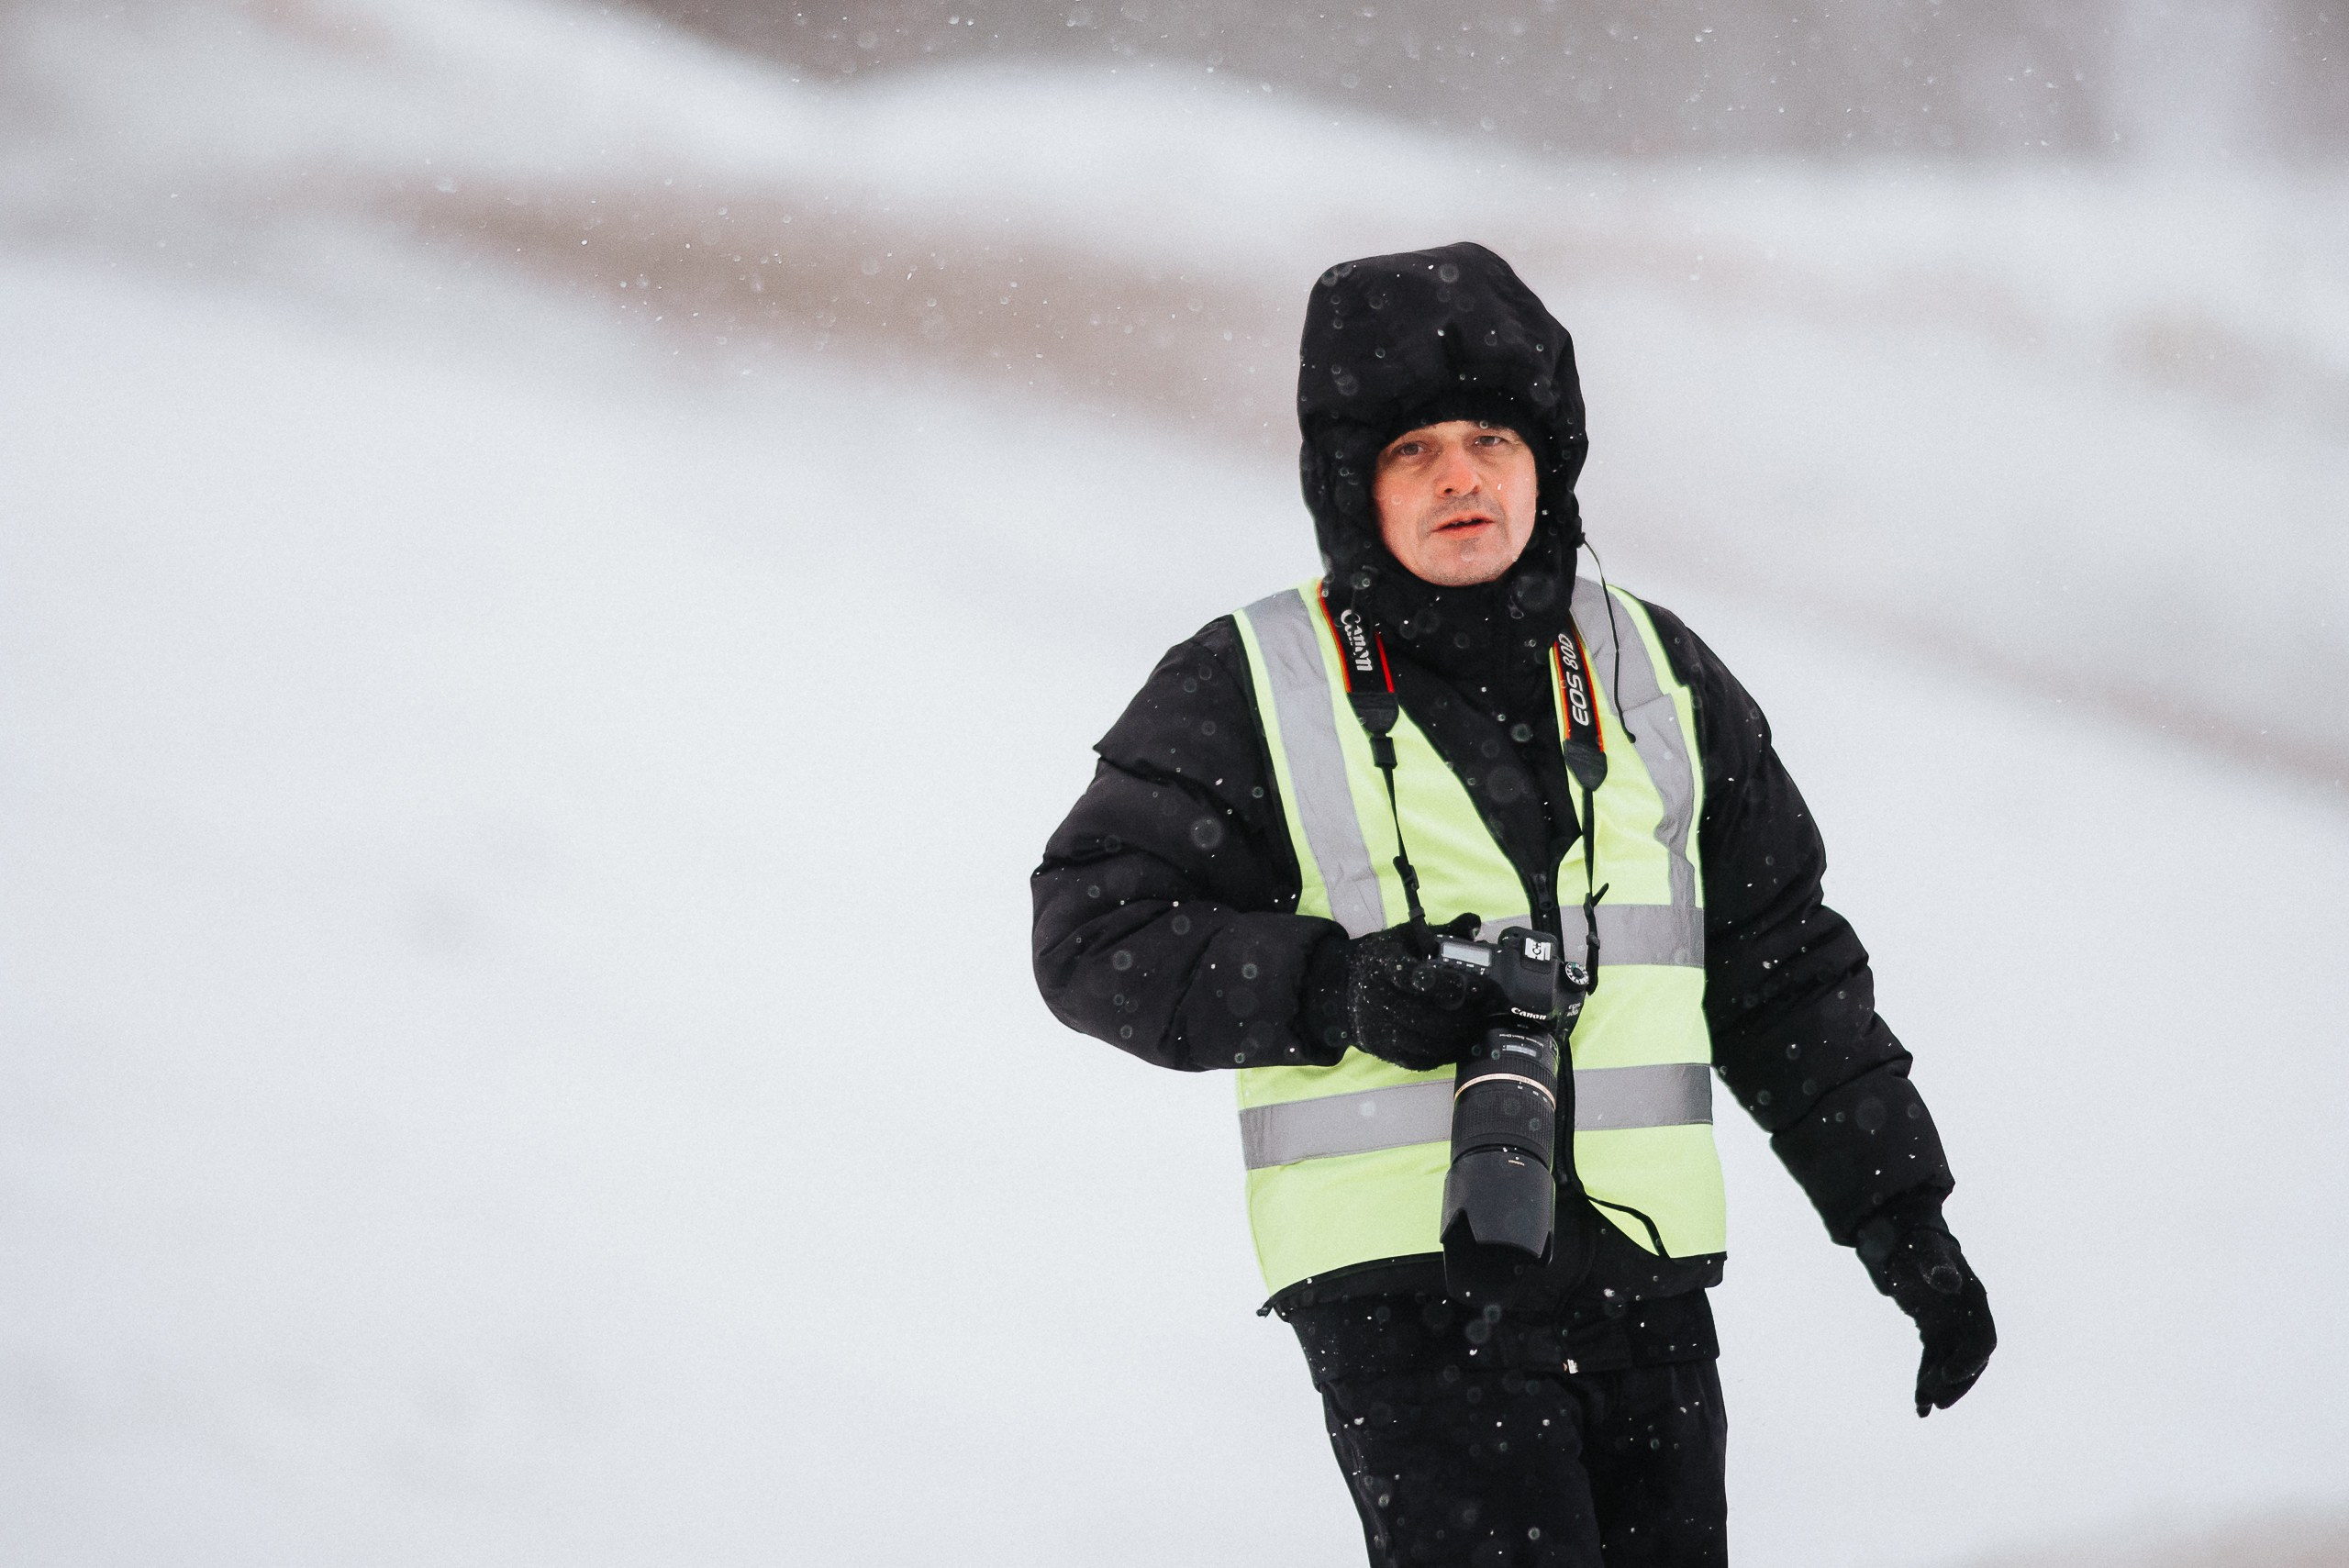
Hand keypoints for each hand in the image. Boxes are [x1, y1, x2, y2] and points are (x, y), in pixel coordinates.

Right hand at [1343, 914, 1497, 1071]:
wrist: (1344, 988)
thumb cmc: (1384, 960)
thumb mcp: (1407, 938)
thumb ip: (1443, 932)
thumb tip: (1474, 923)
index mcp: (1383, 965)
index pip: (1413, 977)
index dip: (1445, 984)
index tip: (1471, 986)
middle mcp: (1378, 999)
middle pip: (1426, 1015)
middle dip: (1464, 1014)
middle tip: (1488, 1006)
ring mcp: (1380, 1029)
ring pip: (1428, 1041)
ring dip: (1460, 1034)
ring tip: (1480, 1021)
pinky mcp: (1385, 1050)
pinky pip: (1422, 1059)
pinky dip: (1447, 1052)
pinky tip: (1462, 1039)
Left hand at [1857, 1196, 1996, 1416]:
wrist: (1900, 1236)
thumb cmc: (1914, 1241)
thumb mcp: (1923, 1250)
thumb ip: (1935, 1265)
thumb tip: (1947, 1281)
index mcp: (1973, 1300)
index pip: (1982, 1340)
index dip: (1969, 1361)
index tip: (1948, 1376)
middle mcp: (1967, 1316)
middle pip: (1971, 1360)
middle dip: (1958, 1384)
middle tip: (1938, 1402)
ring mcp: (1951, 1325)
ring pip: (1951, 1365)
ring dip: (1941, 1387)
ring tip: (1924, 1408)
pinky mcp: (1933, 1331)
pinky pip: (1934, 1362)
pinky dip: (1926, 1381)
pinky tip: (1918, 1406)